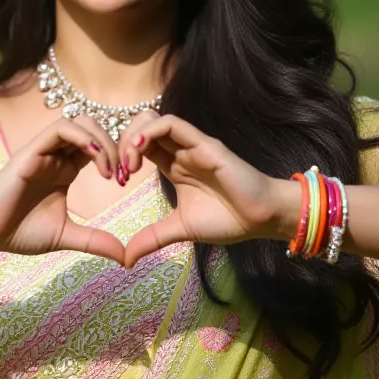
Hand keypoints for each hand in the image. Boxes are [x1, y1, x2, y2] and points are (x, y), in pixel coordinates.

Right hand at [0, 117, 124, 264]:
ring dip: (101, 140)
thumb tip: (126, 257)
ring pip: (79, 122)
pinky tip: (95, 160)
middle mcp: (56, 154)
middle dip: (114, 144)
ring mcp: (44, 150)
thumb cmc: (20, 231)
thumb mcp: (66, 235)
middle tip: (122, 173)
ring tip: (109, 170)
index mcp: (65, 168)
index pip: (97, 145)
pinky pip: (61, 128)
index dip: (116, 154)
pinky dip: (83, 137)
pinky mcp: (32, 150)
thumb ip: (95, 241)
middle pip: (92, 127)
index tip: (125, 179)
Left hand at [118, 113, 286, 267]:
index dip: (123, 155)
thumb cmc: (227, 219)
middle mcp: (180, 150)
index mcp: (173, 165)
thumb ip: (153, 238)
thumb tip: (125, 259)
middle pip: (141, 126)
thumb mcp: (181, 229)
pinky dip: (150, 132)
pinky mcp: (204, 143)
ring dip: (133, 135)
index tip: (118, 180)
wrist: (261, 219)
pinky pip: (172, 124)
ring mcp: (191, 144)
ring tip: (130, 163)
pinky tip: (141, 151)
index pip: (140, 145)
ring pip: (153, 119)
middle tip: (121, 171)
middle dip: (123, 143)